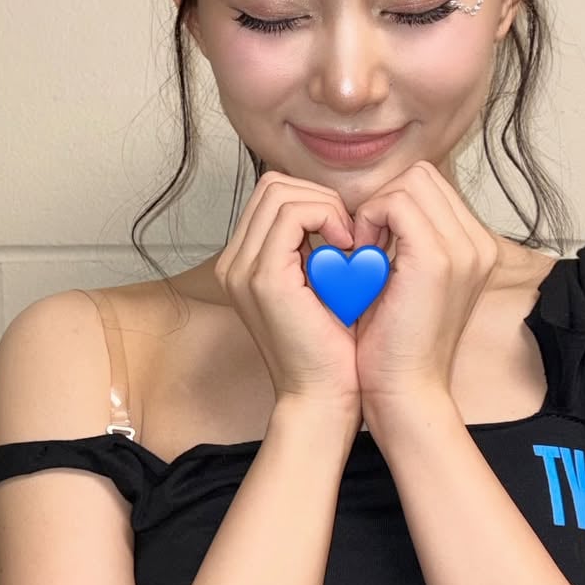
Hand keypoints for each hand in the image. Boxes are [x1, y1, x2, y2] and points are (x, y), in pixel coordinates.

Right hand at [214, 171, 361, 414]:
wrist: (323, 398)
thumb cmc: (332, 349)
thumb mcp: (320, 286)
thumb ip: (314, 249)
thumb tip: (337, 211)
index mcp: (245, 264)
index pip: (273, 196)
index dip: (315, 201)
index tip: (347, 234)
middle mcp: (234, 263)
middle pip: (272, 186)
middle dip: (319, 198)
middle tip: (350, 235)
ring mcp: (243, 269)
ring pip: (280, 191)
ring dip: (325, 207)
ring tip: (349, 243)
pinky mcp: (264, 277)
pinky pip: (292, 213)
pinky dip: (326, 217)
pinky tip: (347, 247)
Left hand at [348, 160, 501, 411]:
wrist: (404, 392)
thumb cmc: (392, 345)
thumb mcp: (403, 280)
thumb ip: (403, 242)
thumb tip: (376, 207)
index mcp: (474, 248)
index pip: (430, 188)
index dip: (391, 204)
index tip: (369, 243)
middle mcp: (477, 244)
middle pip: (423, 176)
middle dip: (384, 201)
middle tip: (363, 245)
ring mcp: (463, 249)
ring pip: (410, 182)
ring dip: (374, 210)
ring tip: (362, 252)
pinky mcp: (437, 258)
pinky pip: (395, 202)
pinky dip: (368, 220)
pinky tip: (359, 255)